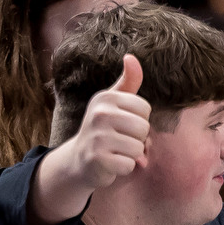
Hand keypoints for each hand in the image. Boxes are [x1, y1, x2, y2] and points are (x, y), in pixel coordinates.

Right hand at [57, 58, 150, 193]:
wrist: (79, 160)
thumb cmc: (103, 128)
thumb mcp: (113, 102)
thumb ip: (127, 81)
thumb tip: (131, 57)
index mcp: (105, 98)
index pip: (145, 109)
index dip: (139, 120)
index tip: (122, 124)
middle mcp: (99, 114)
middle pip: (143, 128)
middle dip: (136, 139)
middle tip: (119, 140)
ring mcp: (97, 137)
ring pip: (138, 147)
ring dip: (131, 154)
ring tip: (115, 151)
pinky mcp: (97, 159)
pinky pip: (129, 164)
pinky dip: (123, 168)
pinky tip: (111, 163)